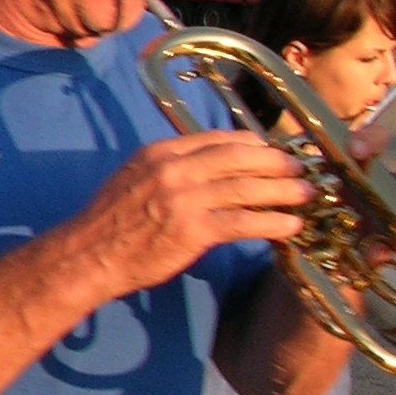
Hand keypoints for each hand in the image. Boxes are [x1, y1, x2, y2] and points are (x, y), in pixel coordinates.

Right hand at [68, 133, 313, 301]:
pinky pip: (243, 223)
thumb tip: (205, 168)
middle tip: (300, 169)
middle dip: (276, 163)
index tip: (271, 151)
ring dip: (283, 191)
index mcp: (160, 152)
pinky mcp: (193, 230)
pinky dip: (272, 223)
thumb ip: (169, 168)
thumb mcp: (134, 178)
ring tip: (306, 194)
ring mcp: (184, 199)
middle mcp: (174, 169)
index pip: (217, 139)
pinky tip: (290, 226)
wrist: (90, 255)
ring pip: (247, 188)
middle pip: (239, 158)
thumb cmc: (111, 222)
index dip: (252, 144)